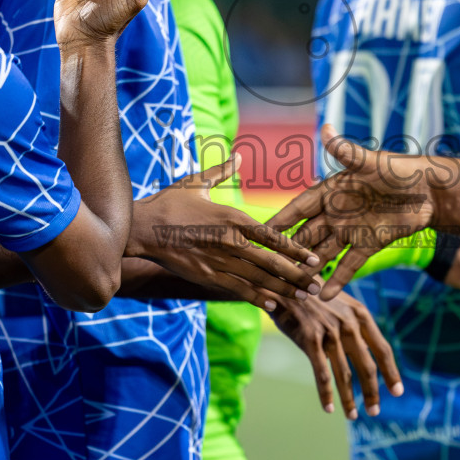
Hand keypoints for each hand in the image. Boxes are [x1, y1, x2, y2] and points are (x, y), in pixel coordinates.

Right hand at [130, 156, 322, 308]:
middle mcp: (229, 241)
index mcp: (231, 217)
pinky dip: (257, 297)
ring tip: (304, 297)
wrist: (141, 227)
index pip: (271, 235)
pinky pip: (237, 288)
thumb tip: (238, 155)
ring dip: (284, 289)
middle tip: (318, 284)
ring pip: (258, 278)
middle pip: (271, 261)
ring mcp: (218, 260)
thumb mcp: (196, 182)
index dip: (295, 248)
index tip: (313, 258)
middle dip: (297, 274)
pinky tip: (274, 304)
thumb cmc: (169, 202)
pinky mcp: (206, 275)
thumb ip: (221, 171)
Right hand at [268, 125, 459, 298]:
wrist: (430, 190)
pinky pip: (350, 264)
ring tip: (295, 288)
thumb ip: (347, 152)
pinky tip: (324, 295)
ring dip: (310, 270)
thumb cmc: (400, 169)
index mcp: (332, 191)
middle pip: (307, 235)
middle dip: (289, 252)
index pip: (299, 208)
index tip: (258, 232)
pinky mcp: (368, 244)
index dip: (280, 219)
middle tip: (269, 269)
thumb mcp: (372, 162)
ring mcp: (351, 230)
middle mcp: (336, 213)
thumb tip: (326, 129)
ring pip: (324, 253)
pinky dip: (338, 279)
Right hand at [272, 291, 402, 418]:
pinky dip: (327, 394)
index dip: (391, 373)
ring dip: (350, 399)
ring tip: (353, 416)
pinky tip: (329, 408)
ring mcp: (329, 332)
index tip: (397, 392)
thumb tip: (367, 350)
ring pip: (344, 375)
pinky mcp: (309, 340)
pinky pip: (321, 374)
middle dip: (373, 392)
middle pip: (367, 366)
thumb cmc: (312, 295)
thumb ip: (355, 325)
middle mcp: (348, 324)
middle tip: (375, 412)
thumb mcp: (341, 303)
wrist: (283, 282)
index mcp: (360, 315)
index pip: (382, 349)